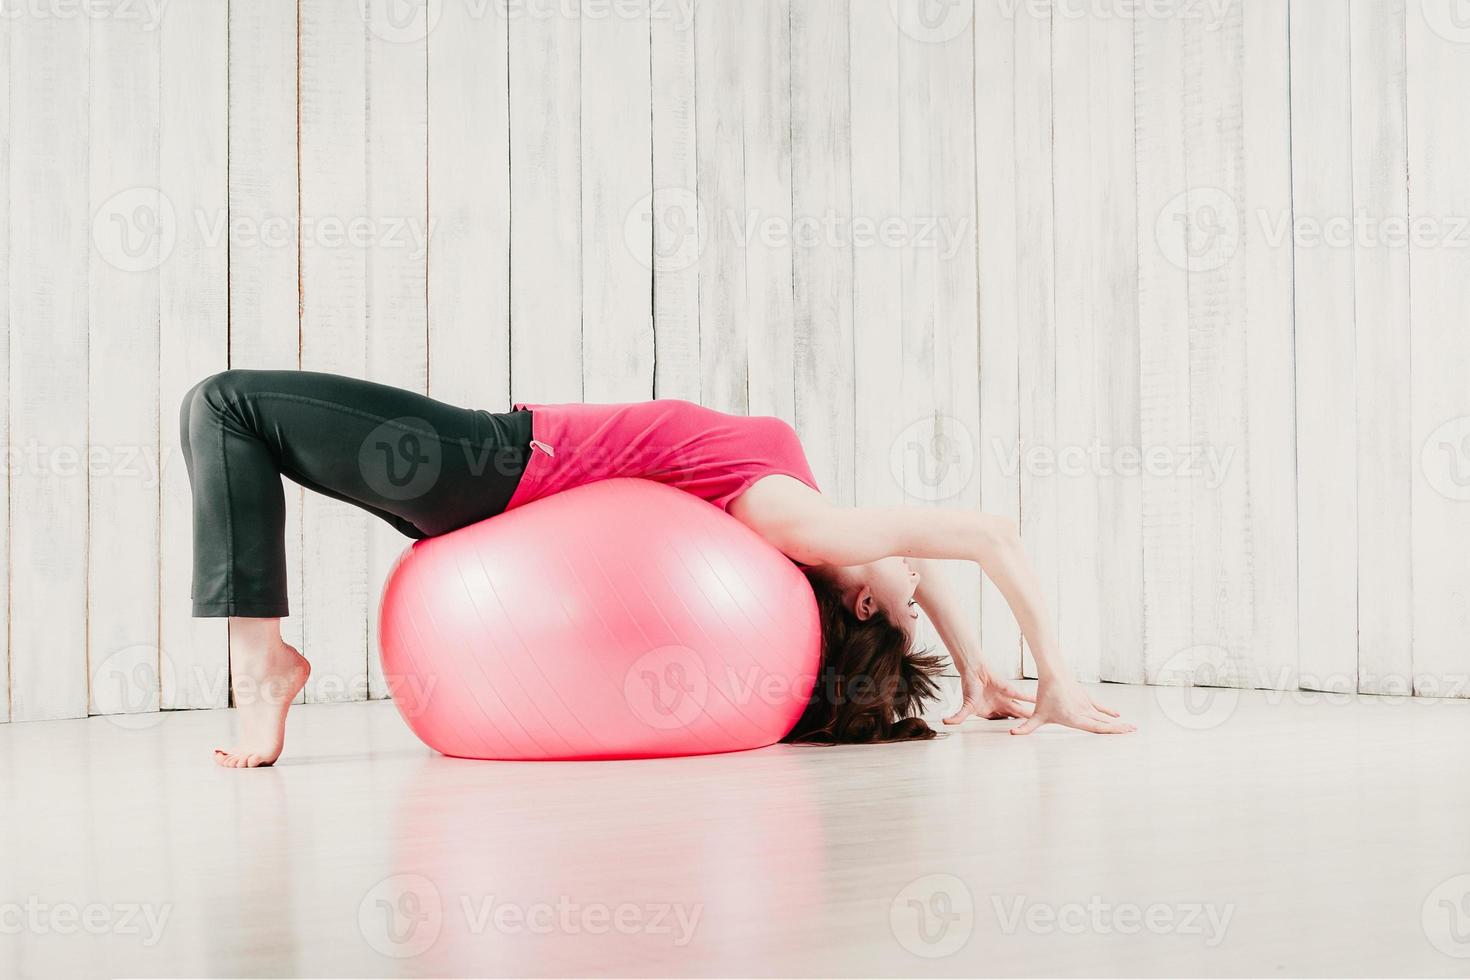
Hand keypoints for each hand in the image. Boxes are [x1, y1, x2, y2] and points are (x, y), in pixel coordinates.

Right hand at [944, 675, 1035, 724]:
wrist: (973, 670)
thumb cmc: (969, 686)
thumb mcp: (966, 706)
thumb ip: (959, 716)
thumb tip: (945, 724)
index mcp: (990, 713)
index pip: (1000, 723)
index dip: (1007, 731)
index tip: (1015, 739)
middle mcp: (1000, 707)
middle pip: (1013, 718)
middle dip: (1023, 725)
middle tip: (1033, 733)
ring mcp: (1006, 699)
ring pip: (1020, 709)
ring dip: (1029, 714)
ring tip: (1040, 720)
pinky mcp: (1010, 690)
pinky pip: (1023, 696)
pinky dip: (1031, 699)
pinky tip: (1040, 702)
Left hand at [1009, 675, 1134, 734]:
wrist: (1053, 672)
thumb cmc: (1045, 694)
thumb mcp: (1036, 715)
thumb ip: (1026, 727)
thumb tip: (1013, 734)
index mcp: (1076, 719)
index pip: (1097, 729)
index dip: (1112, 732)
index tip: (1125, 733)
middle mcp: (1085, 712)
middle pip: (1104, 724)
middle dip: (1119, 729)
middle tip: (1133, 731)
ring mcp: (1087, 704)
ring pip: (1104, 716)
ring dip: (1117, 722)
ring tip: (1130, 727)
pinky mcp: (1086, 697)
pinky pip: (1099, 706)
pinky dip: (1108, 711)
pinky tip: (1116, 714)